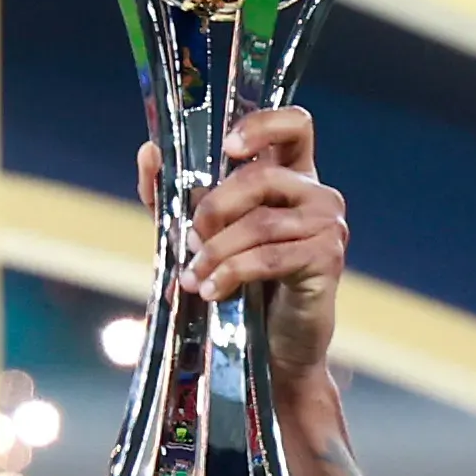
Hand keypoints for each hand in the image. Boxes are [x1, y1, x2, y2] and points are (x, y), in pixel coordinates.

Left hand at [179, 104, 344, 390]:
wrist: (274, 350)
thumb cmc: (241, 286)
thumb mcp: (202, 236)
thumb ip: (174, 197)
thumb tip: (148, 152)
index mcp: (291, 177)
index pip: (294, 125)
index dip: (262, 125)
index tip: (228, 148)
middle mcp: (316, 194)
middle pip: (260, 176)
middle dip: (214, 209)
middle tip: (189, 241)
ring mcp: (327, 225)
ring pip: (260, 223)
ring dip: (216, 252)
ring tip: (193, 278)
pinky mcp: (327, 259)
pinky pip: (269, 257)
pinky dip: (232, 274)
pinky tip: (212, 291)